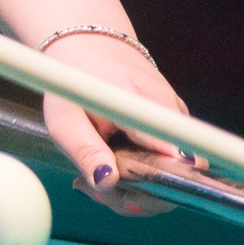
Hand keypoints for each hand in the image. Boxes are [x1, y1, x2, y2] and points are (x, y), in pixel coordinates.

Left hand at [40, 32, 197, 216]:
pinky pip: (169, 159)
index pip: (178, 157)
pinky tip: (115, 163)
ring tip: (100, 173)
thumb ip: (86, 152)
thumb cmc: (74, 85)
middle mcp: (170, 112)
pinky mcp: (178, 122)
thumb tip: (107, 182)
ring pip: (173, 172)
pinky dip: (143, 170)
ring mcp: (178, 117)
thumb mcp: (65, 120)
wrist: (88, 47)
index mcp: (144, 107)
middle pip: (178, 175)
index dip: (160, 186)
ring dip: (138, 185)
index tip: (132, 197)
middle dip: (140, 195)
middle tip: (98, 192)